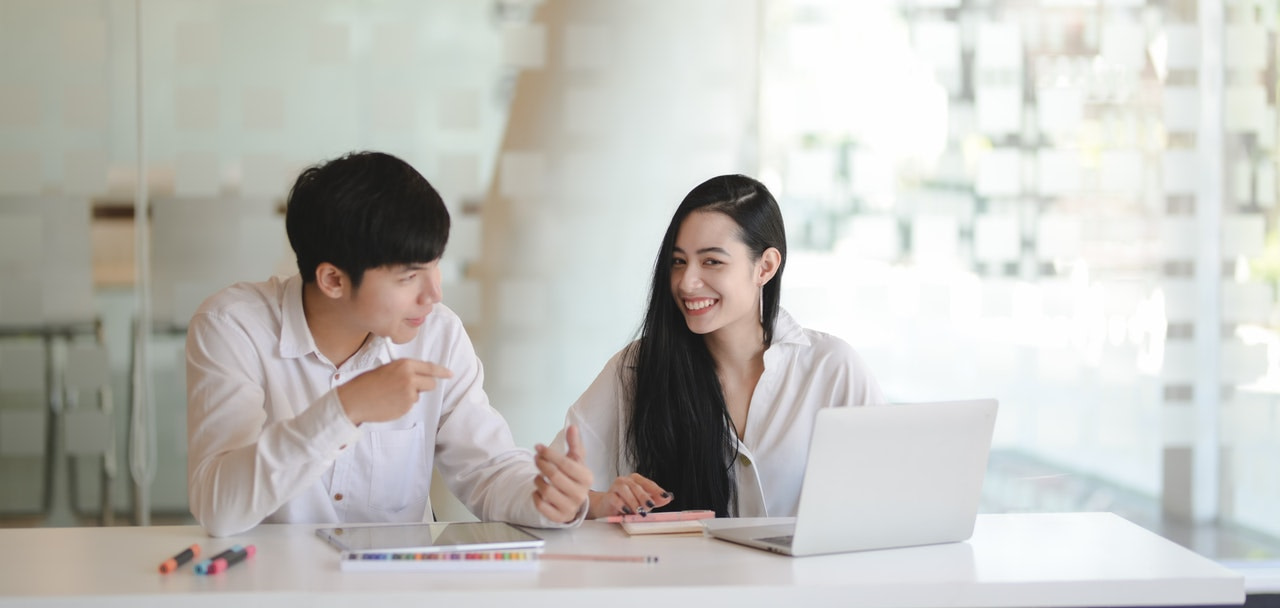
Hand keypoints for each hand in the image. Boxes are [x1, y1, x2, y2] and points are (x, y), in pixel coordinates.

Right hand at [336, 359, 451, 424]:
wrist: (354, 400)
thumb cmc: (366, 384)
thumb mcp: (387, 369)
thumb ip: (404, 371)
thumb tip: (417, 375)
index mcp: (405, 364)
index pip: (430, 367)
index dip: (442, 371)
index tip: (450, 374)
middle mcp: (410, 377)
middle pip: (430, 383)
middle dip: (424, 386)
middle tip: (410, 388)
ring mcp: (409, 393)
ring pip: (419, 395)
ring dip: (410, 396)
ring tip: (390, 395)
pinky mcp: (406, 407)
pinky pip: (410, 405)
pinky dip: (403, 405)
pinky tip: (389, 403)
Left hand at [532, 425, 592, 522]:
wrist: (574, 500)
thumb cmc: (574, 477)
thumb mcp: (576, 460)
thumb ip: (574, 443)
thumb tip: (572, 427)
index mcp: (587, 478)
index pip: (566, 464)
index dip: (550, 454)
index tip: (538, 447)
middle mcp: (581, 494)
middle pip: (555, 476)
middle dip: (542, 464)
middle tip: (536, 458)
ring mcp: (570, 507)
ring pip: (547, 491)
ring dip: (538, 481)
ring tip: (538, 476)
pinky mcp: (559, 517)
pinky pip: (542, 506)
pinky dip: (536, 496)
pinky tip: (537, 491)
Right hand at [588, 473, 672, 518]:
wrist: (608, 507)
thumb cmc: (626, 503)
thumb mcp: (643, 502)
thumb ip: (655, 500)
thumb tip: (668, 498)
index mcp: (636, 479)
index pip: (648, 483)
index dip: (657, 490)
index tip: (665, 497)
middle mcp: (625, 480)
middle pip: (636, 486)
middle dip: (644, 497)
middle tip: (650, 506)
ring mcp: (615, 487)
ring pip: (625, 490)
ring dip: (633, 501)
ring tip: (639, 511)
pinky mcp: (608, 496)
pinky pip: (614, 498)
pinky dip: (621, 504)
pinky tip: (626, 510)